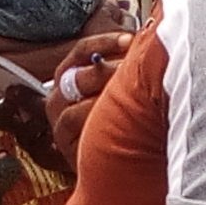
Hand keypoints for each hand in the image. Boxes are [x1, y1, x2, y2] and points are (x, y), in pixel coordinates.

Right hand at [46, 32, 133, 164]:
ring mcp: (58, 119)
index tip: (130, 39)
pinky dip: (95, 116)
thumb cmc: (116, 121)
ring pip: (76, 99)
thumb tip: (147, 41)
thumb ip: (123, 67)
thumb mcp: (116, 90)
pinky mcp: (63, 141)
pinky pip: (75, 122)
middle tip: (134, 68)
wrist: (110, 164)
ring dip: (104, 94)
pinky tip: (117, 115)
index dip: (104, 43)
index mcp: (69, 75)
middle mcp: (58, 95)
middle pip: (78, 74)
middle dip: (108, 69)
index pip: (81, 51)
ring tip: (130, 93)